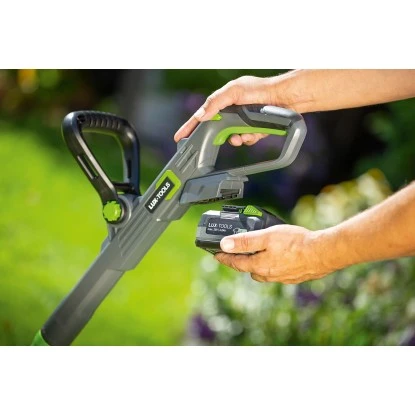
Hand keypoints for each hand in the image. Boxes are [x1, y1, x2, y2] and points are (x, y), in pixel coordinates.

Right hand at [174, 75, 289, 145]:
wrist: (284, 98)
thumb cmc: (260, 88)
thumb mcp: (233, 90)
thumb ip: (215, 102)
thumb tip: (202, 115)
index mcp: (223, 102)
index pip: (202, 116)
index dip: (190, 127)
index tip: (179, 137)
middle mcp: (232, 112)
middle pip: (217, 131)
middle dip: (220, 137)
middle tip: (224, 138)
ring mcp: (242, 122)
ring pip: (233, 138)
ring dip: (237, 139)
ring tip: (244, 134)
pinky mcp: (254, 130)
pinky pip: (246, 140)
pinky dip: (250, 138)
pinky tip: (255, 133)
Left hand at [215, 225, 335, 283]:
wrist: (323, 253)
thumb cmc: (296, 243)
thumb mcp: (266, 236)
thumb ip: (245, 241)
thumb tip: (225, 244)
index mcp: (259, 265)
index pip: (236, 263)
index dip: (224, 257)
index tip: (216, 254)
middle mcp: (269, 275)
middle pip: (248, 269)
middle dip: (240, 262)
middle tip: (236, 254)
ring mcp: (282, 278)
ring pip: (263, 273)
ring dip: (256, 266)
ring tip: (256, 256)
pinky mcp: (293, 277)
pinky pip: (276, 274)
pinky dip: (271, 267)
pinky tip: (277, 260)